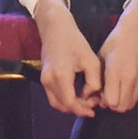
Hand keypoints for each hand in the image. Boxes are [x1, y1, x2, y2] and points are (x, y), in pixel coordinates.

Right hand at [33, 0, 102, 117]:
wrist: (55, 29)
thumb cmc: (75, 42)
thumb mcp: (91, 61)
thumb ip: (94, 82)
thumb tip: (90, 96)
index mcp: (61, 75)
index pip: (70, 103)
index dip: (82, 110)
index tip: (93, 110)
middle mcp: (49, 80)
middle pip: (63, 106)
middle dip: (78, 108)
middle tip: (92, 102)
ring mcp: (44, 80)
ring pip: (56, 104)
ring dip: (70, 106)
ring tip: (85, 100)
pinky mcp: (43, 78)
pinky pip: (53, 96)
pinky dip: (64, 100)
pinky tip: (76, 95)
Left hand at [97, 0, 137, 113]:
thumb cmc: (116, 41)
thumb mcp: (101, 57)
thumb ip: (99, 78)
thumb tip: (96, 96)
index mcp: (116, 72)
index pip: (111, 102)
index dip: (104, 101)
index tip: (101, 95)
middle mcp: (131, 78)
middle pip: (121, 107)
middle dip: (113, 105)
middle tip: (109, 95)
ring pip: (131, 104)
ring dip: (123, 101)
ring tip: (118, 90)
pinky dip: (132, 95)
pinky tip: (127, 85)